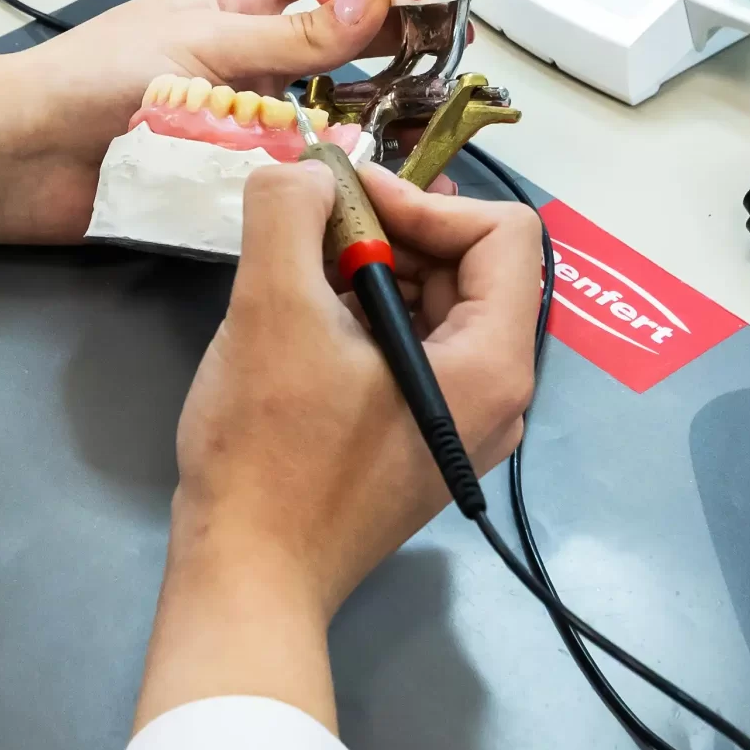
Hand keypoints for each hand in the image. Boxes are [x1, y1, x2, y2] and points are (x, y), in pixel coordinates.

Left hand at [0, 0, 393, 247]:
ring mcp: (239, 124)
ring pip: (319, 122)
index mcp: (235, 5)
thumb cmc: (93, 78)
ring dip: (360, 127)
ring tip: (424, 130)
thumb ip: (293, 36)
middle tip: (446, 64)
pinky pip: (288, 182)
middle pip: (331, 54)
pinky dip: (323, 183)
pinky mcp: (229, 181)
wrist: (23, 159)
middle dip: (382, 56)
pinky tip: (371, 187)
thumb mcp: (204, 43)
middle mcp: (246, 62)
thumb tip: (375, 1)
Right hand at [131, 163, 542, 732]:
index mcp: (492, 364)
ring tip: (296, 276)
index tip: (345, 201)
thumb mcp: (272, 311)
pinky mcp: (419, 446)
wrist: (246, 578)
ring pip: (437, 309)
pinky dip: (364, 320)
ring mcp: (459, 428)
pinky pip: (413, 354)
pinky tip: (299, 328)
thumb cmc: (268, 448)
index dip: (424, 199)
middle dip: (392, 232)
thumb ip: (289, 214)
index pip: (503, 233)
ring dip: (372, 272)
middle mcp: (497, 397)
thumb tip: (304, 171)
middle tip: (311, 229)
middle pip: (472, 268)